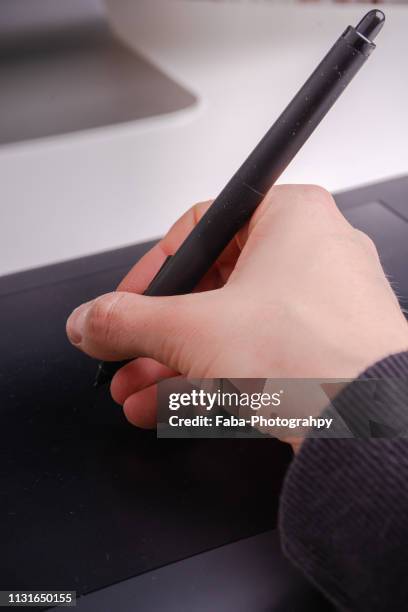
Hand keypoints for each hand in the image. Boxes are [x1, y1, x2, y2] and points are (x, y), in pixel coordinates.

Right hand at [66, 185, 407, 429]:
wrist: (377, 425)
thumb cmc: (319, 355)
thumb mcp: (196, 330)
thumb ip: (130, 321)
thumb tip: (90, 320)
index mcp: (288, 217)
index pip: (196, 232)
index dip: (149, 273)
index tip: (122, 305)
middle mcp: (309, 253)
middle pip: (208, 287)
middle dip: (156, 333)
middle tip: (124, 355)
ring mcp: (318, 303)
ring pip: (227, 326)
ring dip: (174, 362)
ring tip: (137, 390)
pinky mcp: (321, 348)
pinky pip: (253, 353)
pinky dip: (210, 375)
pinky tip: (169, 404)